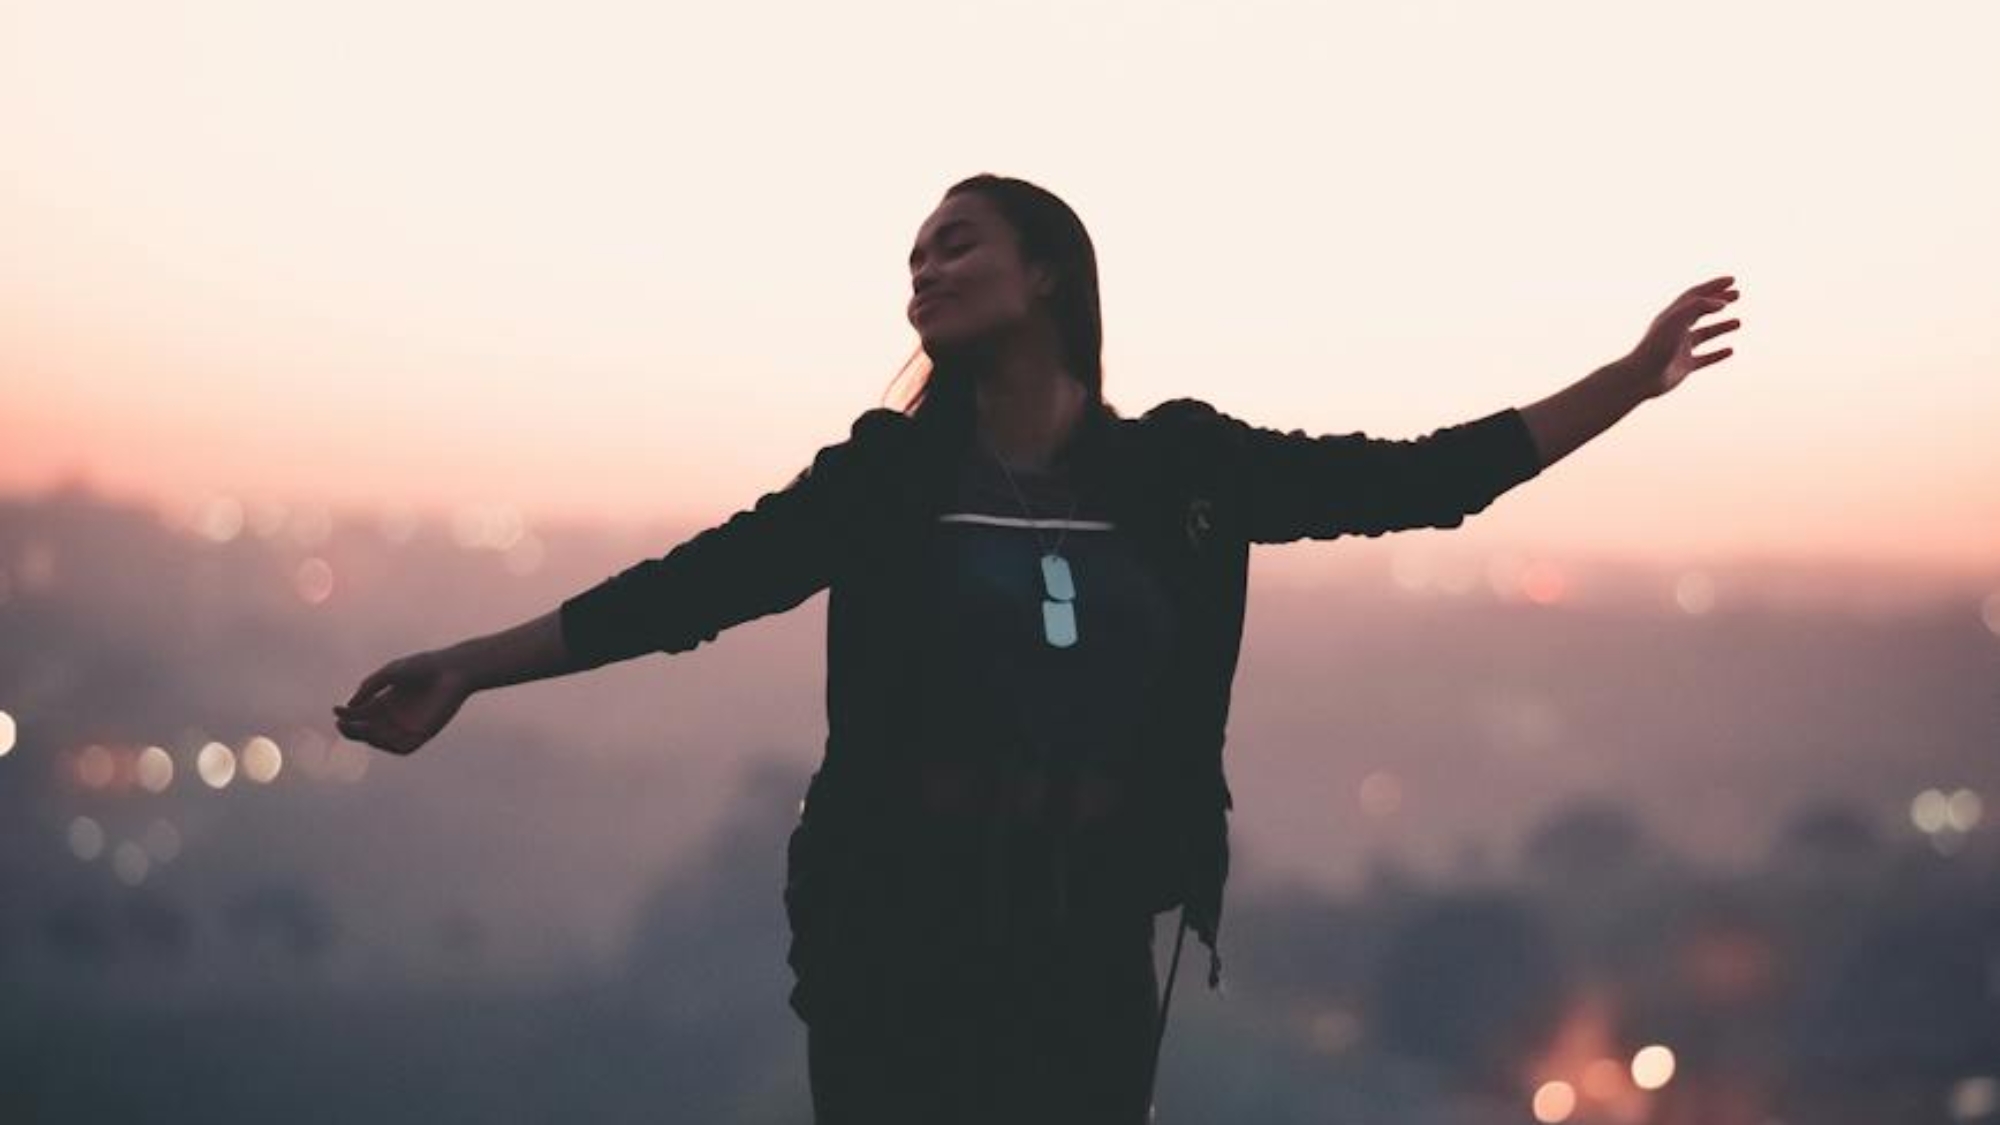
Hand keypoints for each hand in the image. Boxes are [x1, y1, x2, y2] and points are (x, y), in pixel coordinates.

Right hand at [333, 650, 472, 755]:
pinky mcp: (423, 735)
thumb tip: (349, 706)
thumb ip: (370, 687)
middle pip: (367, 731)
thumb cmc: (423, 666)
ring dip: (366, 737)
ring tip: (358, 727)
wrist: (453, 669)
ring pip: (381, 742)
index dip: (346, 716)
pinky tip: (376, 734)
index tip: (335, 711)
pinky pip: (401, 748)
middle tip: (342, 724)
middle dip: (352, 730)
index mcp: (386, 702)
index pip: (360, 715)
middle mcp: (395, 717)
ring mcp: (408, 727)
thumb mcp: (391, 673)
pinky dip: (387, 745)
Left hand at [1624, 275, 1741, 399]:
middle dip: (1718, 301)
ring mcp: (1680, 348)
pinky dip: (1718, 354)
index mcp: (1671, 316)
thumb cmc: (1656, 347)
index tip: (1732, 280)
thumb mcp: (1677, 320)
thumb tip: (1722, 303)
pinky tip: (1730, 350)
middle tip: (1738, 294)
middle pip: (1700, 311)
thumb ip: (1698, 306)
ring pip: (1704, 335)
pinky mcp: (1684, 366)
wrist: (1641, 377)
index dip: (1713, 286)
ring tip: (1738, 322)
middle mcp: (1675, 330)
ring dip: (1721, 327)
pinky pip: (1705, 358)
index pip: (1695, 295)